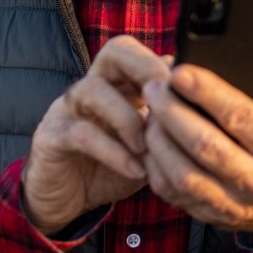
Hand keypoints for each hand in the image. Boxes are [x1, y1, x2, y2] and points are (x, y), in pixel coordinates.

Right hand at [23, 35, 168, 235]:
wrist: (66, 201)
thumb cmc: (111, 168)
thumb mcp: (149, 147)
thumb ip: (168, 125)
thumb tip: (202, 102)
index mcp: (117, 84)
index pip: (139, 52)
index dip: (164, 64)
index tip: (188, 92)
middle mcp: (91, 87)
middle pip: (115, 51)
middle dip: (146, 69)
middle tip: (167, 101)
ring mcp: (67, 108)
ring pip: (93, 89)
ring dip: (128, 118)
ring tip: (149, 148)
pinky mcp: (51, 137)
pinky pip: (81, 133)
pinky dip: (114, 152)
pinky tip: (136, 169)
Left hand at [141, 48, 252, 232]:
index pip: (240, 117)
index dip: (207, 92)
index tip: (180, 72)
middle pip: (204, 144)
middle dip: (172, 112)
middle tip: (154, 86)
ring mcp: (232, 204)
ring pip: (183, 172)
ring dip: (159, 140)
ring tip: (149, 112)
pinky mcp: (209, 215)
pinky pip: (173, 192)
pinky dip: (156, 166)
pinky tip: (151, 142)